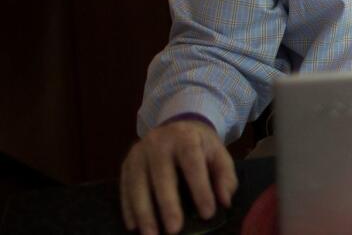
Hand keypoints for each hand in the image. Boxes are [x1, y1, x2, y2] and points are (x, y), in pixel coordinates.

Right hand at [119, 119, 237, 234]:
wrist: (177, 128)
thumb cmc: (201, 146)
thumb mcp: (219, 155)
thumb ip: (225, 178)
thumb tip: (224, 202)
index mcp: (186, 138)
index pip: (192, 164)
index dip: (200, 189)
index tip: (208, 213)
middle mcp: (159, 142)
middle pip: (161, 175)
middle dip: (167, 205)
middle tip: (174, 230)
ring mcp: (139, 153)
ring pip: (138, 184)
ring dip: (144, 213)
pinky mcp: (126, 164)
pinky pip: (125, 188)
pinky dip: (128, 209)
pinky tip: (134, 227)